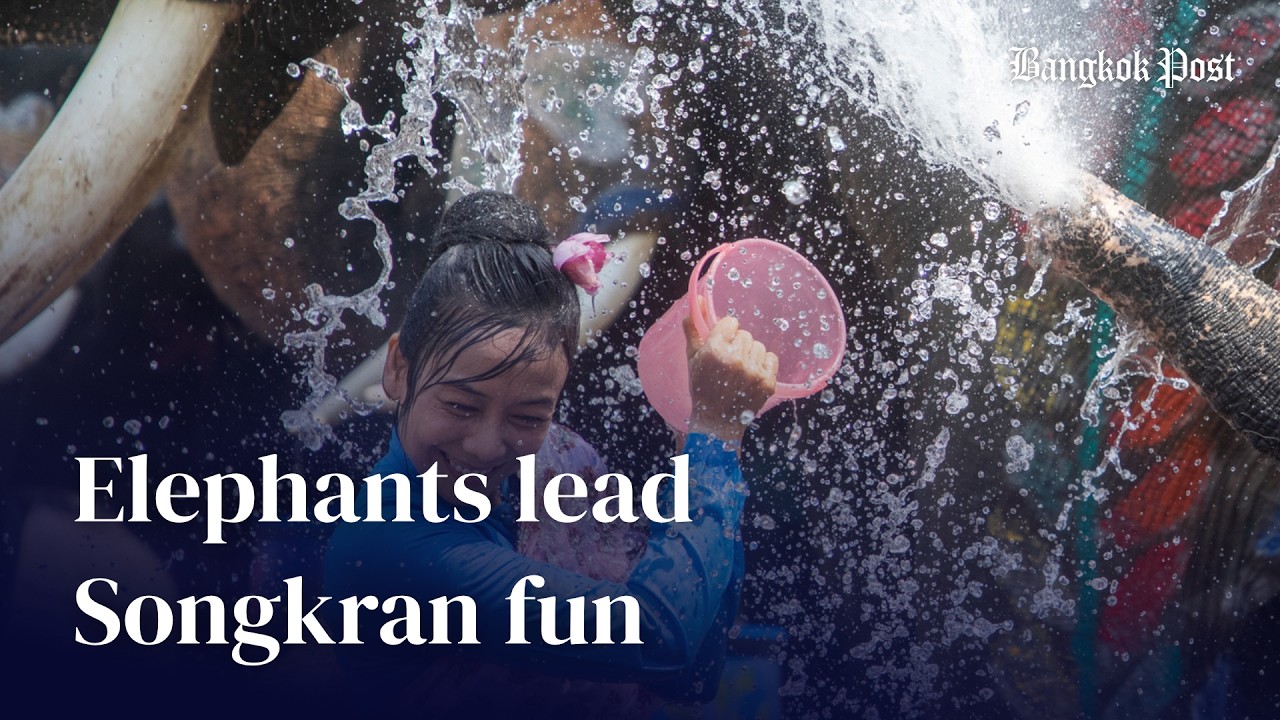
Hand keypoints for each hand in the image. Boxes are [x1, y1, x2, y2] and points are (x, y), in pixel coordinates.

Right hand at [685, 314, 778, 443]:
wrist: (717, 421)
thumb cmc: (702, 387)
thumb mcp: (692, 357)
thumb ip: (694, 328)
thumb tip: (698, 300)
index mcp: (714, 350)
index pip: (730, 323)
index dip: (726, 332)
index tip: (722, 344)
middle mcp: (735, 359)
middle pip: (745, 335)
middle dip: (737, 345)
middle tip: (729, 362)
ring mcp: (753, 371)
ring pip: (758, 346)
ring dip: (750, 355)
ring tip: (740, 370)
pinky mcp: (767, 382)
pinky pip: (771, 358)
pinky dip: (763, 364)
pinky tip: (751, 375)